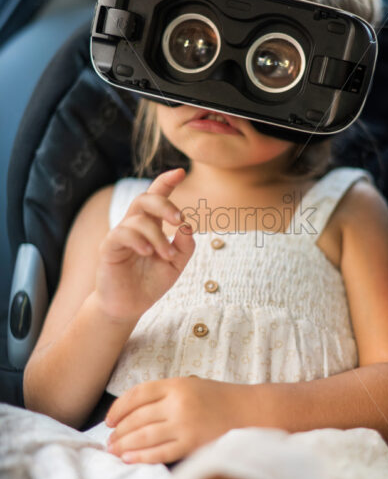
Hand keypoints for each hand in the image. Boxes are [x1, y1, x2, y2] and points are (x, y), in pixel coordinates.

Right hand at [95, 168, 194, 322]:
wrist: (127, 307)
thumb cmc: (149, 283)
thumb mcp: (175, 265)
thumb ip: (185, 247)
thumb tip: (187, 227)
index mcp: (150, 226)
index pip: (156, 197)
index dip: (166, 182)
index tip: (180, 172)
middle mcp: (134, 226)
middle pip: (145, 199)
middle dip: (165, 203)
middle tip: (179, 220)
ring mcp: (120, 235)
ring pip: (139, 218)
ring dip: (158, 236)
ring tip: (167, 256)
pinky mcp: (109, 248)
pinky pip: (123, 233)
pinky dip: (139, 240)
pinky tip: (148, 252)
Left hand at [105, 377, 251, 463]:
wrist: (251, 411)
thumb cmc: (220, 399)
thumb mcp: (191, 386)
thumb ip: (165, 396)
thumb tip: (133, 413)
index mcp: (176, 384)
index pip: (137, 395)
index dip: (118, 408)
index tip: (109, 420)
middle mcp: (178, 403)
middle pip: (137, 418)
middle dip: (118, 431)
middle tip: (108, 441)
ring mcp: (185, 424)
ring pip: (144, 436)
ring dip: (125, 445)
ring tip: (114, 451)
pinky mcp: (193, 444)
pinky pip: (160, 452)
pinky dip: (142, 457)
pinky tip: (130, 459)